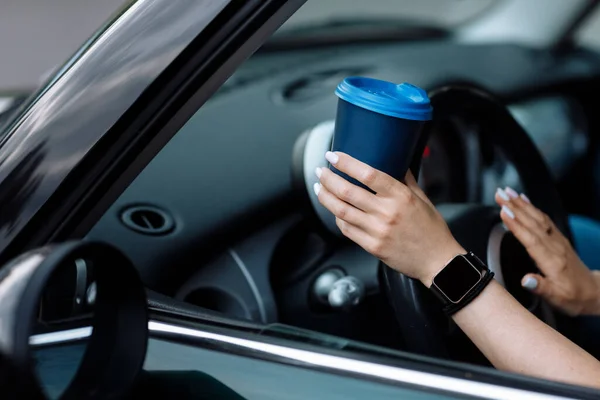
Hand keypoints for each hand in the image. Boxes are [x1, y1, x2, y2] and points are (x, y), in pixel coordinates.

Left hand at [315, 151, 463, 286]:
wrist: (437, 261)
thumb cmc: (431, 229)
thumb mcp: (422, 198)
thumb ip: (405, 179)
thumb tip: (393, 160)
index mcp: (400, 196)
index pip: (368, 174)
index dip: (346, 163)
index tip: (333, 156)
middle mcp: (386, 212)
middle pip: (347, 191)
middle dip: (328, 179)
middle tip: (320, 171)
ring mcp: (377, 231)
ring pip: (341, 210)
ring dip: (325, 197)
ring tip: (319, 187)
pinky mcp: (371, 246)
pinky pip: (346, 229)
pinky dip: (336, 217)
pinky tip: (333, 209)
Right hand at [496, 187, 599, 315]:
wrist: (593, 292)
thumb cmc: (573, 297)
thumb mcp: (557, 298)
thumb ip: (541, 288)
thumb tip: (526, 281)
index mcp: (552, 261)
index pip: (531, 239)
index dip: (516, 225)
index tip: (503, 212)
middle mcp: (555, 246)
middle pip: (532, 223)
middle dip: (514, 207)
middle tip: (499, 194)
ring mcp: (557, 240)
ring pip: (537, 217)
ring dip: (520, 203)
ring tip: (506, 192)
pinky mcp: (557, 237)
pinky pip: (543, 218)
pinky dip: (531, 207)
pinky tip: (523, 199)